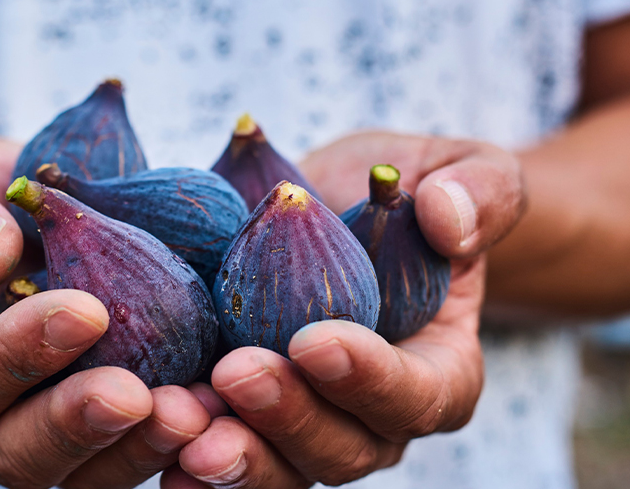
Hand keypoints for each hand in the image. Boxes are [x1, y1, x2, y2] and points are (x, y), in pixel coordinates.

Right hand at [0, 139, 214, 487]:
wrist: (4, 224)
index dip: (14, 355)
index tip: (83, 312)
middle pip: (13, 452)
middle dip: (77, 425)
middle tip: (135, 395)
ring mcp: (40, 433)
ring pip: (80, 476)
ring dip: (136, 449)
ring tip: (192, 411)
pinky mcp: (102, 431)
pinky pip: (131, 454)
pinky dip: (173, 440)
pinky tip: (218, 407)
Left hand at [161, 132, 525, 487]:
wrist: (335, 212)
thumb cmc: (402, 195)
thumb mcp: (456, 170)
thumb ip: (479, 190)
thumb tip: (449, 217)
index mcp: (438, 371)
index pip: (416, 394)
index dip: (369, 378)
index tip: (315, 341)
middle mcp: (373, 419)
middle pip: (341, 448)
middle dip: (286, 417)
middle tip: (235, 375)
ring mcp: (307, 427)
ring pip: (279, 468)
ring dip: (230, 452)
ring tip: (178, 419)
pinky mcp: (248, 418)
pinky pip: (225, 455)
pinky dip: (187, 455)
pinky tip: (151, 437)